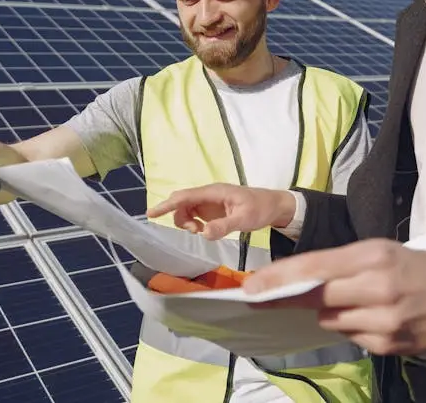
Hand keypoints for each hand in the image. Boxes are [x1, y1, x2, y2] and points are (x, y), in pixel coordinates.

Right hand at [146, 183, 295, 239]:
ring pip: (186, 209)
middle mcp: (209, 195)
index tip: (151, 213)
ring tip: (201, 232)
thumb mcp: (245, 219)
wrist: (274, 206)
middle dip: (178, 216)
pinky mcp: (212, 210)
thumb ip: (224, 226)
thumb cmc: (261, 208)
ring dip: (186, 222)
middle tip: (193, 231)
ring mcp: (210, 202)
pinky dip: (193, 224)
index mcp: (214, 192)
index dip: (166, 205)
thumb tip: (204, 233)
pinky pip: (194, 215)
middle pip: (182, 202)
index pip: (185, 196)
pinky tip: (205, 230)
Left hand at [242, 239, 425, 355]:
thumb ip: (338, 264)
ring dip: (330, 311)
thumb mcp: (378, 250)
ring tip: (353, 299)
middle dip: (288, 297)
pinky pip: (352, 337)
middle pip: (318, 298)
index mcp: (374, 256)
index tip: (251, 286)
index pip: (316, 268)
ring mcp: (387, 321)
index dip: (279, 278)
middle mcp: (380, 288)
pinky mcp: (391, 345)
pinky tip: (371, 316)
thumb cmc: (412, 265)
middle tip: (262, 296)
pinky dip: (352, 327)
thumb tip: (293, 282)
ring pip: (331, 320)